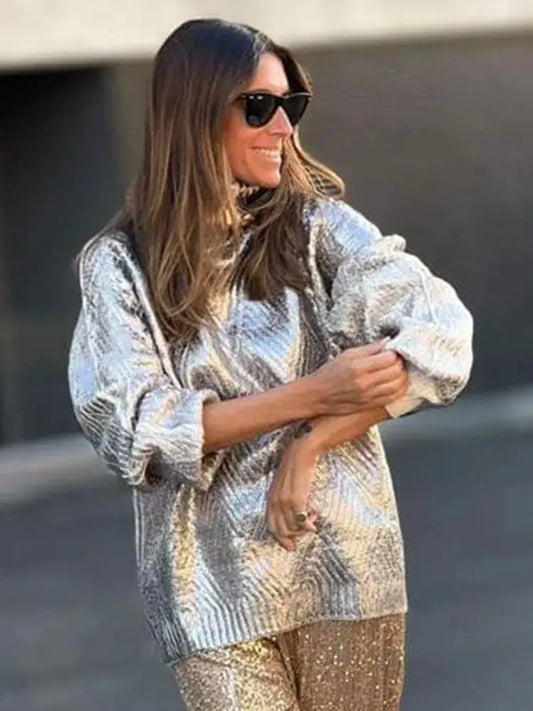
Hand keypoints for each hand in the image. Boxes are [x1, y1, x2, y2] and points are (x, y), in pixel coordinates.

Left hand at [266, 437, 320, 551]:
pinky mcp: (296, 500)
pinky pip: (302, 521)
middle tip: (308, 530)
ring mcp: (284, 502)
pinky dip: (310, 523)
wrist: (301, 453)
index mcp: (270, 499)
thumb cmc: (295, 468)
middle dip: (295, 536)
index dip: (281, 539)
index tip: (291, 547)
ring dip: (305, 527)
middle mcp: (274, 502)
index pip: (271, 527)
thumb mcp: (284, 485)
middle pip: (282, 531)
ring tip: (314, 513)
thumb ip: (284, 500)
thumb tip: (294, 517)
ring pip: (293, 528)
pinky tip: (316, 513)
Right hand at [309, 340, 408, 415]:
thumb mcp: (347, 355)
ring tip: (398, 371)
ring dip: (403, 376)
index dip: (395, 353)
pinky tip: (397, 383)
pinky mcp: (371, 405)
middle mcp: (366, 383)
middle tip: (397, 359)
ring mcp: (369, 396)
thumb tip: (387, 342)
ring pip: (399, 385)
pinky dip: (400, 389)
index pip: (390, 358)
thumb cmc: (329, 374)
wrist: (318, 395)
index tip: (393, 351)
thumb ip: (369, 349)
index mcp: (359, 367)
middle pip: (397, 371)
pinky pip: (393, 397)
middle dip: (401, 363)